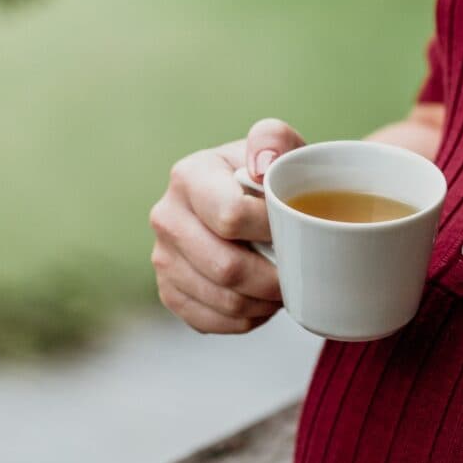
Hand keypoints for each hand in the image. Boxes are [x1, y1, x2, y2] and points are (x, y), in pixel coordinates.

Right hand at [149, 118, 304, 332]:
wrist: (257, 206)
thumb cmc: (274, 179)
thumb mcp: (281, 148)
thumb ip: (275, 140)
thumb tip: (262, 164)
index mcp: (189, 176)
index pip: (231, 218)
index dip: (273, 231)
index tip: (296, 229)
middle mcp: (167, 217)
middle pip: (227, 268)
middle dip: (274, 277)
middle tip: (299, 271)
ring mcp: (163, 259)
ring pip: (225, 301)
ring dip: (265, 301)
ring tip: (283, 284)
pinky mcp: (170, 293)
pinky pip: (214, 322)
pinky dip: (248, 319)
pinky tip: (261, 299)